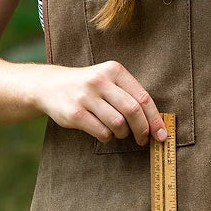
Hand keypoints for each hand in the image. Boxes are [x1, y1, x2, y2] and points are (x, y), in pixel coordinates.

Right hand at [33, 60, 166, 144]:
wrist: (49, 85)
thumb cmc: (87, 86)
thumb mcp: (108, 80)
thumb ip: (129, 95)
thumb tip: (155, 123)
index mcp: (114, 70)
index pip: (143, 97)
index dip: (155, 119)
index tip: (162, 134)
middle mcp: (100, 80)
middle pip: (132, 111)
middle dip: (142, 129)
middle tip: (143, 139)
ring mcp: (86, 96)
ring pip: (118, 124)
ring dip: (123, 133)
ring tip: (119, 132)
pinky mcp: (74, 113)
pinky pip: (101, 132)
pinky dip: (107, 137)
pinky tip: (104, 132)